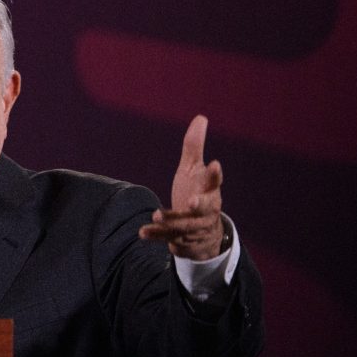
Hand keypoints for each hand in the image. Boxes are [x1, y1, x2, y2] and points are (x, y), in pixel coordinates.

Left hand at [139, 115, 224, 260]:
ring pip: (185, 225)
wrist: (201, 233)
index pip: (214, 181)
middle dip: (200, 204)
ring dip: (172, 220)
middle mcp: (205, 209)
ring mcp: (193, 226)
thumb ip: (194, 146)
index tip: (215, 164)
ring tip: (157, 214)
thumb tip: (200, 117)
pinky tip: (142, 232)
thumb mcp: (193, 169)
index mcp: (209, 190)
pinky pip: (168, 238)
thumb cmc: (197, 192)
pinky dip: (156, 235)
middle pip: (206, 207)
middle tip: (192, 202)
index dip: (214, 174)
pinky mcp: (181, 239)